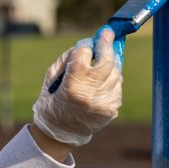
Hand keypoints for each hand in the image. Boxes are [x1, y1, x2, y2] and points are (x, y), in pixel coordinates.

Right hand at [31, 29, 122, 145]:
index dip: (85, 47)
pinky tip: (103, 80)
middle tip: (107, 35)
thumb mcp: (51, 79)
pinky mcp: (111, 109)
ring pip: (115, 72)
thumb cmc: (52, 102)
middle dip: (107, 44)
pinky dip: (112, 80)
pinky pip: (117, 87)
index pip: (84, 54)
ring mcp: (103, 102)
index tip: (88, 42)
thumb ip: (67, 60)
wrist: (60, 133)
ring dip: (110, 63)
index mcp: (72, 85)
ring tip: (103, 60)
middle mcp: (90, 93)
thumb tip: (86, 45)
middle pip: (106, 60)